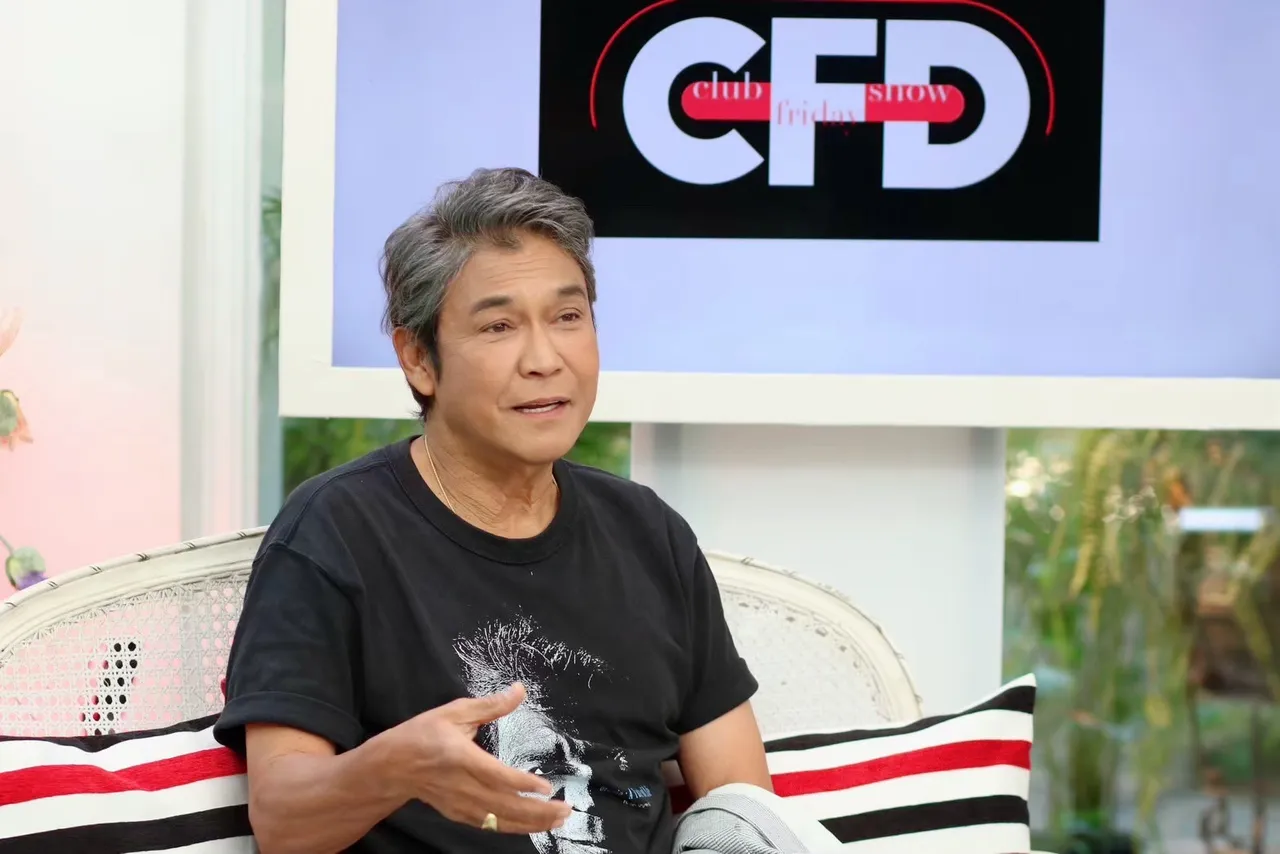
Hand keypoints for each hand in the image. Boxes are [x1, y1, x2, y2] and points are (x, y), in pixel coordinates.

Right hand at [385, 683, 571, 834]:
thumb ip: (490, 705)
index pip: (496, 777)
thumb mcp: (454, 712)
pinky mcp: (459, 815)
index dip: (522, 785)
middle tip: (566, 810)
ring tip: (558, 820)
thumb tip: (519, 690)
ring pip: (500, 821)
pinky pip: (490, 826)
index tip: (547, 787)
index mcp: (461, 759)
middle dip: (538, 811)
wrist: (392, 766)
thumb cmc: (422, 735)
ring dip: (532, 824)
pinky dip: (514, 828)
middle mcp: (462, 787)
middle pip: (504, 806)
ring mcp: (460, 805)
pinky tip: (534, 825)